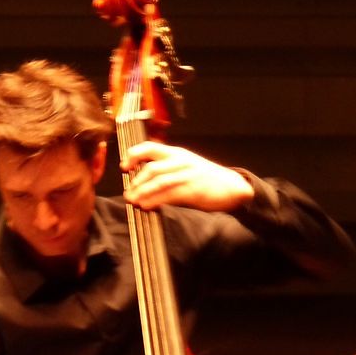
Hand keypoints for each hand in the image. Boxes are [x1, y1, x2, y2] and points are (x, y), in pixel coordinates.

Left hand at [122, 142, 253, 212]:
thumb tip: (144, 181)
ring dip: (142, 192)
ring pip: (158, 181)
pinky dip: (155, 200)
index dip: (134, 155)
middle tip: (127, 193)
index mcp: (176, 153)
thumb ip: (167, 169)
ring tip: (133, 201)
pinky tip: (147, 206)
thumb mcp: (185, 166)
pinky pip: (169, 194)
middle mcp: (179, 161)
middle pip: (151, 168)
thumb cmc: (206, 179)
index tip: (123, 166)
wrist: (232, 186)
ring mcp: (186, 174)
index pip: (149, 148)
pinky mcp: (192, 189)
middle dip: (136, 181)